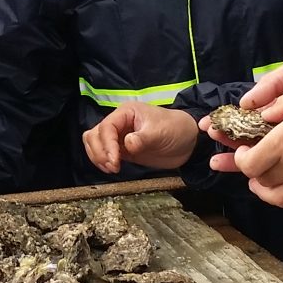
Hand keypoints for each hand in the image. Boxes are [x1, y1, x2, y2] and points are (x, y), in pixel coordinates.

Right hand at [83, 103, 199, 174]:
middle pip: (94, 134)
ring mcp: (119, 136)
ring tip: (112, 169)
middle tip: (113, 167)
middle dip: (99, 152)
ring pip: (94, 143)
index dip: (107, 145)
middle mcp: (119, 123)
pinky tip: (112, 169)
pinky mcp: (122, 150)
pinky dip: (102, 161)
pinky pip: (103, 153)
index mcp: (126, 113)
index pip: (106, 127)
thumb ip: (143, 138)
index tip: (115, 160)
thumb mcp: (161, 132)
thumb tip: (127, 144)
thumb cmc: (176, 129)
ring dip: (98, 157)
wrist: (188, 142)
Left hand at [210, 77, 282, 207]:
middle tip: (255, 162)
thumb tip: (260, 114)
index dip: (240, 160)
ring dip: (269, 190)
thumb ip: (278, 105)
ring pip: (280, 198)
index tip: (244, 150)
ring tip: (268, 180)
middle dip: (253, 173)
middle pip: (261, 183)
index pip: (248, 165)